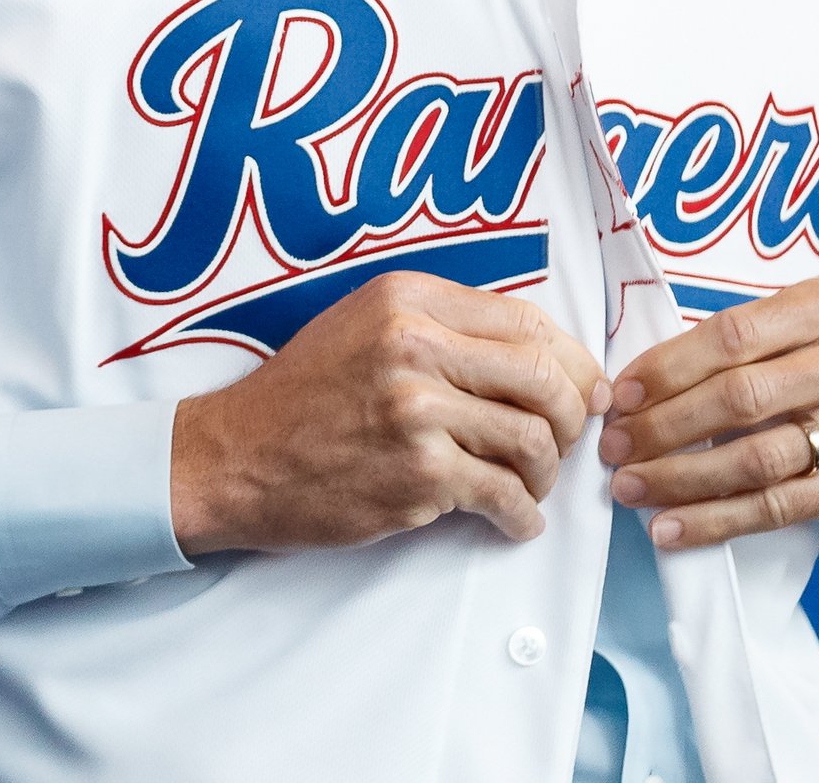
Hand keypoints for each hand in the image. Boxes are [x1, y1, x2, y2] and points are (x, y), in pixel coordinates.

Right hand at [171, 271, 609, 554]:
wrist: (235, 457)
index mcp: (409, 298)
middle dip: (571, 416)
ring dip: (546, 471)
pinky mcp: (416, 474)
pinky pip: (502, 494)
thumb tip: (537, 353)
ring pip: (531, 437)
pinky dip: (522, 515)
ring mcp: (417, 411)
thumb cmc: (305, 393)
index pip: (527, 320)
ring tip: (531, 485)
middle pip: (542, 376)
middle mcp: (417, 345)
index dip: (570, 358)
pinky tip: (514, 520)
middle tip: (568, 441)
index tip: (583, 386)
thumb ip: (442, 325)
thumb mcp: (367, 323)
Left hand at [598, 275, 818, 547]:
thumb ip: (738, 344)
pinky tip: (673, 527)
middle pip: (743, 398)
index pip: (735, 334)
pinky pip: (779, 507)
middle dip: (667, 426)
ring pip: (757, 459)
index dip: (671, 367)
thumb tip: (635, 385)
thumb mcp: (801, 330)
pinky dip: (717, 521)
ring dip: (683, 479)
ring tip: (632, 489)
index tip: (624, 394)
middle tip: (616, 447)